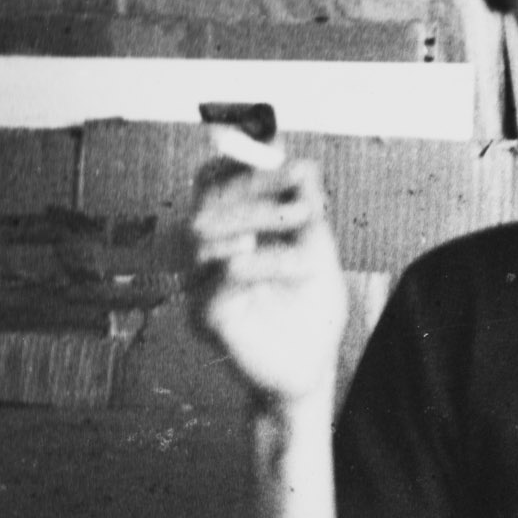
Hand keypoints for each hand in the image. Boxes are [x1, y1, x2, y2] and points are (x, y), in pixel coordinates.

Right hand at [188, 157, 347, 414]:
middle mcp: (208, 254)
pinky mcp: (205, 316)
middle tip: (297, 178)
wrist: (310, 369)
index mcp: (231, 232)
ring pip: (206, 233)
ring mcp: (200, 284)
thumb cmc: (310, 310)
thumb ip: (307, 211)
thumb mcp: (318, 251)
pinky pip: (219, 278)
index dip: (239, 160)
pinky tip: (294, 263)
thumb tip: (303, 166)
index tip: (277, 148)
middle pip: (206, 199)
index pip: (215, 181)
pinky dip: (260, 262)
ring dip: (261, 216)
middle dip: (253, 183)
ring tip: (305, 220)